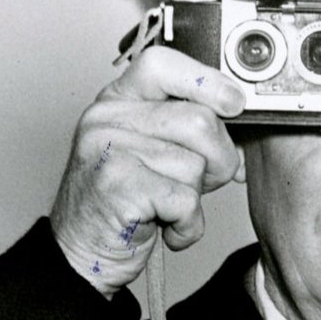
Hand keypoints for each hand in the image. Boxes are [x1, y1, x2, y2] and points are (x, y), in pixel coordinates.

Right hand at [50, 47, 245, 296]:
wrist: (81, 255)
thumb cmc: (122, 205)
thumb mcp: (149, 152)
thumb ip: (184, 127)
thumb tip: (239, 117)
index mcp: (117, 100)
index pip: (164, 64)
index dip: (208, 81)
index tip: (235, 103)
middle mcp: (106, 117)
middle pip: (199, 120)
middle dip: (219, 160)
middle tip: (200, 184)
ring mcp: (108, 150)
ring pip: (196, 164)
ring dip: (197, 198)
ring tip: (168, 208)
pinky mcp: (117, 186)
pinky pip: (185, 200)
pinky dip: (188, 226)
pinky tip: (167, 228)